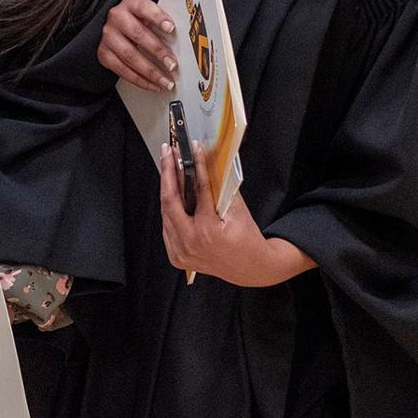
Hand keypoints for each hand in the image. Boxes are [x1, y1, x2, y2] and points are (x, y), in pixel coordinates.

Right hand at [98, 0, 177, 91]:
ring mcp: (108, 36)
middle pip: (137, 34)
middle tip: (172, 64)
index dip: (157, 17)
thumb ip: (161, 22)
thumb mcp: (148, 14)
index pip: (143, 7)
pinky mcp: (104, 53)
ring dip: (150, 72)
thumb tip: (182, 40)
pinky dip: (139, 80)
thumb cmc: (137, 20)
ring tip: (165, 81)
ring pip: (129, 55)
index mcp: (131, 3)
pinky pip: (121, 70)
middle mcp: (117, 17)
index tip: (171, 28)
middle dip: (157, 51)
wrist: (115, 27)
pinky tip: (152, 84)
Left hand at [158, 140, 312, 287]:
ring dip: (167, 189)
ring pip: (165, 213)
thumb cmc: (247, 239)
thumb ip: (222, 186)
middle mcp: (190, 243)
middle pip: (170, 201)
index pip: (198, 190)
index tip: (194, 150)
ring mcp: (181, 252)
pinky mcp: (177, 256)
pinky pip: (167, 227)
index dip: (197, 166)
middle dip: (168, 172)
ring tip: (170, 167)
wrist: (251, 268)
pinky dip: (169, 209)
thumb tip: (209, 162)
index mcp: (208, 231)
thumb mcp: (238, 209)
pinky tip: (172, 192)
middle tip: (168, 153)